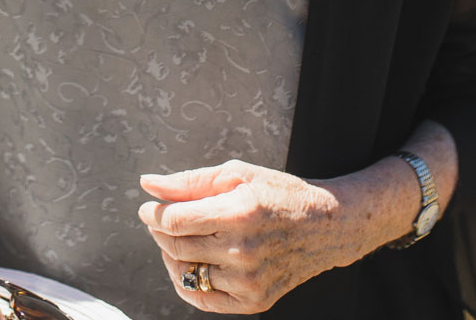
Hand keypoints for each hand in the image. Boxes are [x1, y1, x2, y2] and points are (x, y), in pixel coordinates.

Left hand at [138, 160, 403, 312]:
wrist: (327, 227)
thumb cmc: (280, 194)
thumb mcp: (238, 174)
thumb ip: (190, 181)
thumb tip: (148, 184)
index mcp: (240, 213)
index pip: (175, 220)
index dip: (153, 213)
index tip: (149, 207)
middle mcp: (244, 252)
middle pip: (175, 247)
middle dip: (159, 232)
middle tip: (161, 220)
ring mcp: (249, 281)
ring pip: (185, 274)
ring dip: (171, 255)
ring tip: (181, 239)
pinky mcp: (254, 302)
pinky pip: (202, 299)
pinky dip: (187, 282)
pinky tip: (191, 262)